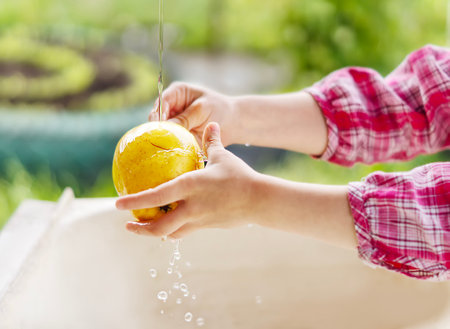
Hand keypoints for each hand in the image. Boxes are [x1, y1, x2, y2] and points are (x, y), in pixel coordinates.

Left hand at [115, 122, 258, 238]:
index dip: (135, 202)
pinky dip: (174, 232)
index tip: (117, 204)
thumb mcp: (223, 157)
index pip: (156, 196)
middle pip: (159, 226)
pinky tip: (170, 227)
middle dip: (140, 229)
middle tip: (127, 225)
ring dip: (154, 233)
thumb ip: (212, 142)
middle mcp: (190, 206)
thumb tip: (211, 125)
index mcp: (189, 186)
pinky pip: (185, 232)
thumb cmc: (240, 176)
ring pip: (170, 233)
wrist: (260, 200)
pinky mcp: (206, 226)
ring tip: (144, 229)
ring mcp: (198, 219)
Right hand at [150, 82, 235, 146]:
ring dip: (164, 139)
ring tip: (166, 147)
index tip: (160, 126)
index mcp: (176, 93)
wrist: (233, 122)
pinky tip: (172, 152)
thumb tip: (166, 128)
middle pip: (157, 118)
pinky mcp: (178, 136)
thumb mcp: (201, 110)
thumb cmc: (219, 109)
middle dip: (158, 129)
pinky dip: (171, 146)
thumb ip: (184, 118)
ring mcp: (174, 122)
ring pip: (161, 131)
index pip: (161, 102)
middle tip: (160, 140)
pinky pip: (170, 142)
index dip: (158, 114)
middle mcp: (172, 107)